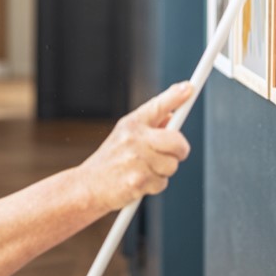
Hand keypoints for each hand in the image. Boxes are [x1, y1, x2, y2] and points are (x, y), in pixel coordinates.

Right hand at [79, 82, 193, 212]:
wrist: (87, 186)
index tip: (189, 88)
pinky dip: (155, 185)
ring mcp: (136, 160)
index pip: (157, 106)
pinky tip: (139, 182)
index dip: (175, 96)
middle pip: (177, 141)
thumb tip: (174, 114)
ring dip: (164, 171)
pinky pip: (163, 182)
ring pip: (172, 164)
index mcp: (131, 124)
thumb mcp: (124, 135)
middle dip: (180, 150)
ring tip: (144, 170)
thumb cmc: (110, 161)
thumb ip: (150, 125)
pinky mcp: (138, 180)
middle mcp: (134, 138)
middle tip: (174, 154)